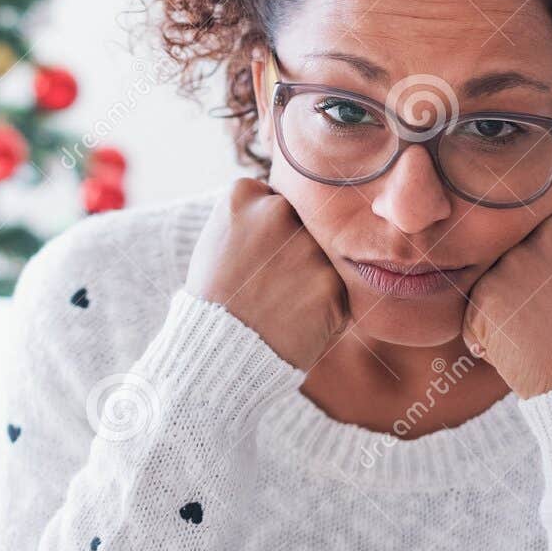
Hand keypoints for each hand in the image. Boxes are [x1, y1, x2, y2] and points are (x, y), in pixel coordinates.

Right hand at [185, 177, 349, 370]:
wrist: (216, 356)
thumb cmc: (212, 302)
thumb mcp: (217, 242)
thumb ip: (252, 220)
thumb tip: (285, 210)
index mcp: (243, 194)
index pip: (275, 202)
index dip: (269, 236)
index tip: (255, 259)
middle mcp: (278, 211)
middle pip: (304, 225)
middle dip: (294, 253)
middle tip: (270, 286)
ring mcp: (307, 246)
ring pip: (323, 259)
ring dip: (311, 282)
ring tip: (279, 308)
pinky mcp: (332, 283)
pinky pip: (339, 292)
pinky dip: (325, 310)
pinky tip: (296, 323)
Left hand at [461, 202, 551, 398]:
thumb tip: (538, 239)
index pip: (551, 231)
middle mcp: (550, 231)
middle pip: (519, 251)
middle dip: (526, 283)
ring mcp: (517, 260)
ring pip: (495, 281)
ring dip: (505, 309)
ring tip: (539, 336)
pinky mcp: (488, 291)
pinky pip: (474, 313)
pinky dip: (486, 336)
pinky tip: (520, 349)